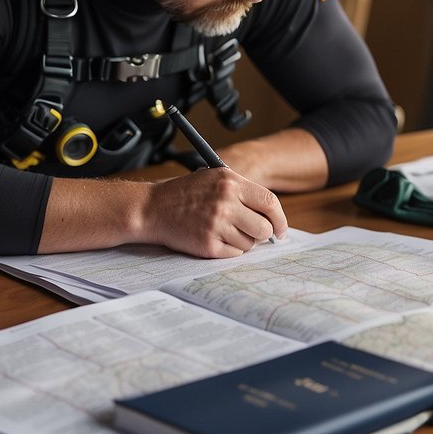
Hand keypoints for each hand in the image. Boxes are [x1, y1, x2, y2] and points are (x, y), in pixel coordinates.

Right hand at [140, 168, 286, 258]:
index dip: (280, 219)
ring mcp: (216, 224)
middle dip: (262, 235)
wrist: (152, 209)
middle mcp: (225, 202)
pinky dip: (229, 249)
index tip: (280, 229)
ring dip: (243, 242)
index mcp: (230, 182)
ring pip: (250, 243)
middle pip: (264, 228)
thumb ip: (242, 192)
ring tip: (224, 231)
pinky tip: (215, 239)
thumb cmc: (184, 194)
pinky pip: (234, 253)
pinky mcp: (208, 244)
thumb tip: (271, 215)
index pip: (270, 203)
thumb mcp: (213, 179)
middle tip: (252, 234)